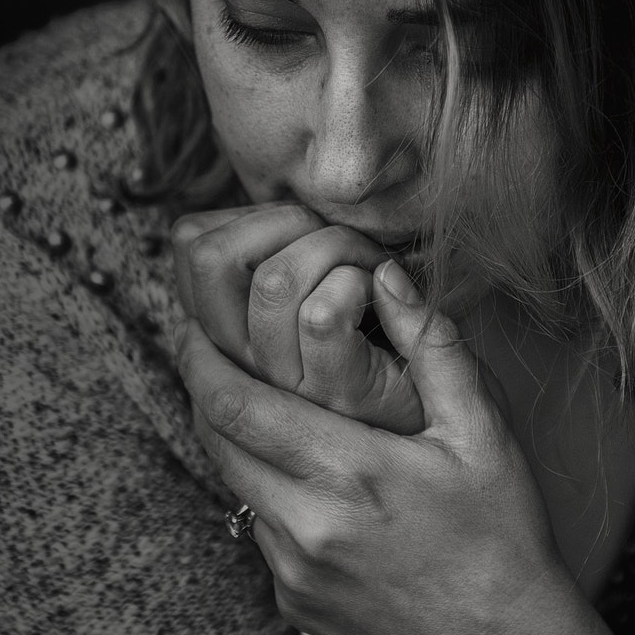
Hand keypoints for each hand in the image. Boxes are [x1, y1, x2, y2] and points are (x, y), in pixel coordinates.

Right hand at [171, 203, 424, 433]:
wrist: (444, 422)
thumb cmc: (384, 345)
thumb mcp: (306, 300)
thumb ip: (274, 259)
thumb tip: (244, 214)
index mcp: (226, 332)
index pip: (190, 242)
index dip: (247, 212)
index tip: (301, 229)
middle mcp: (242, 362)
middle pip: (208, 255)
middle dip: (282, 217)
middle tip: (335, 236)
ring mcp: (285, 384)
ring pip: (273, 279)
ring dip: (334, 245)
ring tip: (367, 263)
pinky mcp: (336, 395)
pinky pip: (323, 313)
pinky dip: (362, 281)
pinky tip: (384, 292)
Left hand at [174, 258, 580, 634]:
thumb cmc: (504, 537)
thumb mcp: (485, 434)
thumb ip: (433, 347)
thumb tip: (387, 276)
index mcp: (348, 473)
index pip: (236, 403)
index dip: (203, 356)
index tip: (198, 322)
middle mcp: (304, 526)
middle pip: (216, 440)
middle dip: (204, 386)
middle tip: (207, 343)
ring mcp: (291, 572)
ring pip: (233, 484)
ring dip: (234, 439)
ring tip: (255, 397)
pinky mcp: (292, 602)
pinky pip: (259, 528)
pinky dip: (267, 489)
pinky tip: (306, 472)